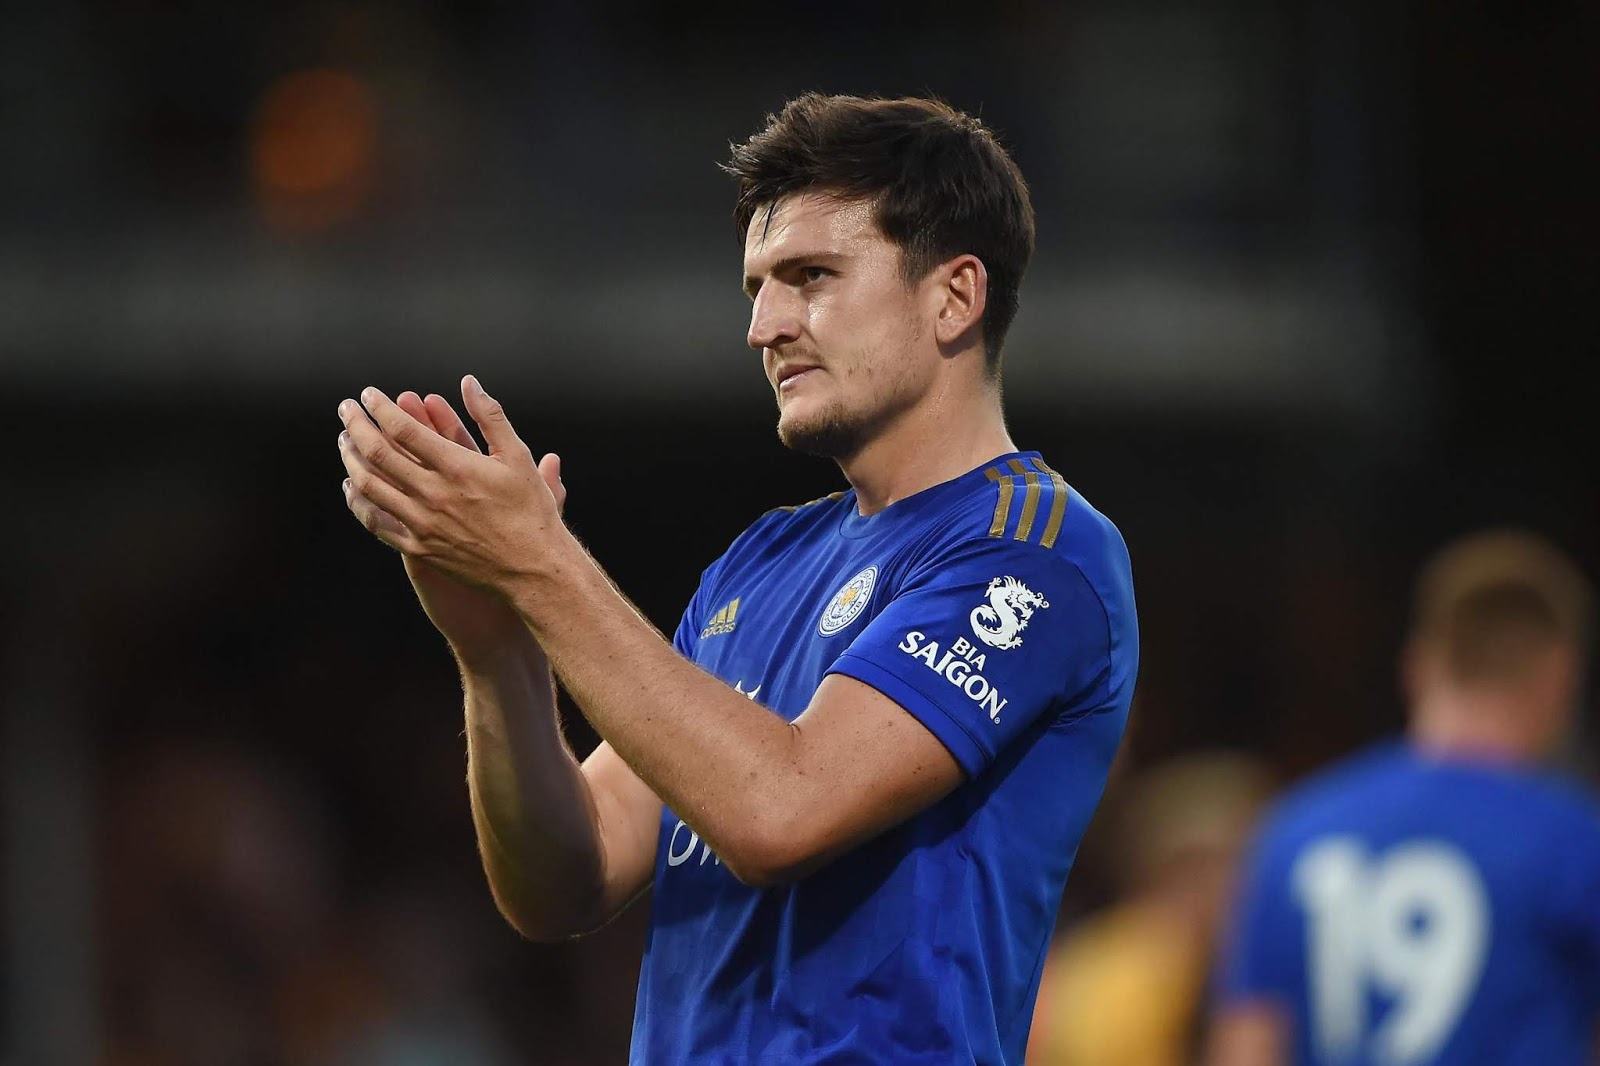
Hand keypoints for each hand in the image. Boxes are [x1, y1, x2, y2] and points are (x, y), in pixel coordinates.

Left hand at [339, 377, 567, 647]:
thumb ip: (490, 417)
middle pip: (378, 453)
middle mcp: (434, 494)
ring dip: (351, 459)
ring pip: (369, 486)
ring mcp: (422, 523)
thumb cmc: (530, 510)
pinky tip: (353, 487)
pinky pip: (376, 522)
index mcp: (457, 467)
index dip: (381, 408)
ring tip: (346, 442)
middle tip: (346, 410)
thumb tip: (470, 383)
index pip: (403, 429)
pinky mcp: (419, 548)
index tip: (369, 395)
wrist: (532, 568)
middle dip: (356, 425)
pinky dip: (357, 502)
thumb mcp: (517, 457)